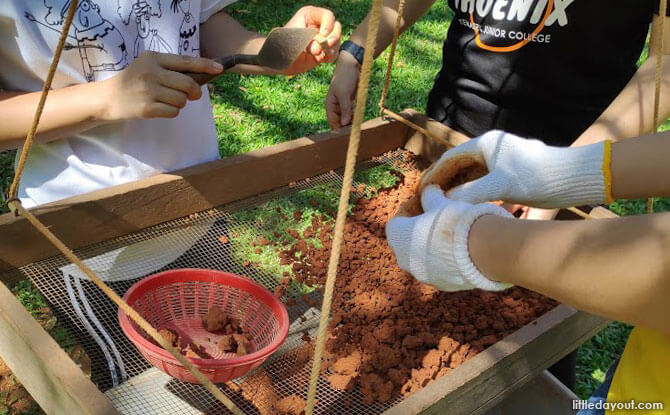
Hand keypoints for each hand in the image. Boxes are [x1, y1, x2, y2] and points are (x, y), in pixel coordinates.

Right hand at [98, 51, 222, 119]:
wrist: (107, 98)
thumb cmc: (134, 81)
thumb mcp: (149, 66)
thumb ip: (171, 69)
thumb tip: (201, 77)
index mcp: (154, 58)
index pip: (186, 61)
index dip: (206, 65)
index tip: (220, 68)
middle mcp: (152, 72)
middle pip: (188, 84)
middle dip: (195, 92)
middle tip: (193, 95)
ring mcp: (149, 90)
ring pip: (182, 100)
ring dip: (180, 103)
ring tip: (167, 100)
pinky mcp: (147, 108)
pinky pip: (174, 112)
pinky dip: (172, 112)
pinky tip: (160, 108)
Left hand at [282, 6, 341, 74]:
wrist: (279, 58)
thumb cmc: (283, 43)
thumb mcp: (294, 38)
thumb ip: (307, 41)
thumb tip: (318, 49)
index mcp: (310, 15)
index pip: (327, 16)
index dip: (328, 24)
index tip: (323, 34)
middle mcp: (318, 25)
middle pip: (336, 27)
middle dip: (334, 37)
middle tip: (327, 44)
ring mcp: (322, 38)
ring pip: (337, 40)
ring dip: (332, 48)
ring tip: (323, 55)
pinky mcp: (324, 50)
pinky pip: (334, 53)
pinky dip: (331, 57)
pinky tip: (323, 59)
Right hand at [326, 52, 359, 128]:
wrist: (352, 65)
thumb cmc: (344, 78)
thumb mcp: (344, 94)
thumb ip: (345, 109)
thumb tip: (344, 124)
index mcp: (330, 105)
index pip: (333, 122)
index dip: (338, 129)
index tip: (346, 136)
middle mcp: (336, 107)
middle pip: (341, 122)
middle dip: (347, 127)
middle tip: (354, 132)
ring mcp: (344, 105)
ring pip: (348, 118)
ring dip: (353, 122)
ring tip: (358, 127)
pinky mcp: (351, 103)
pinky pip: (354, 113)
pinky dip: (357, 116)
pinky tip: (360, 119)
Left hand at [386, 185, 512, 291]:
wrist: (479, 251)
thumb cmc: (454, 222)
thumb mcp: (440, 202)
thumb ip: (430, 195)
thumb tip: (429, 189)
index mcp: (397, 236)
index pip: (396, 222)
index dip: (409, 211)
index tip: (422, 204)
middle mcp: (404, 259)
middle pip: (408, 241)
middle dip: (419, 230)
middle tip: (437, 219)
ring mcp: (422, 275)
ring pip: (423, 258)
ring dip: (432, 247)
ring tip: (451, 235)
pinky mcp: (440, 285)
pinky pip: (439, 270)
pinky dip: (445, 261)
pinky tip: (461, 250)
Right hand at [424, 130, 609, 208]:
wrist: (573, 177)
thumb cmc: (538, 177)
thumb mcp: (500, 187)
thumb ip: (469, 193)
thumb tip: (444, 203)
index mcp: (486, 143)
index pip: (450, 158)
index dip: (434, 174)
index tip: (422, 190)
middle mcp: (493, 147)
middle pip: (460, 165)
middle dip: (444, 182)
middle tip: (429, 200)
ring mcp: (503, 159)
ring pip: (473, 173)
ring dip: (459, 188)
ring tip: (446, 205)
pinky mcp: (513, 170)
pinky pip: (485, 180)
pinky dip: (474, 191)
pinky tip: (469, 206)